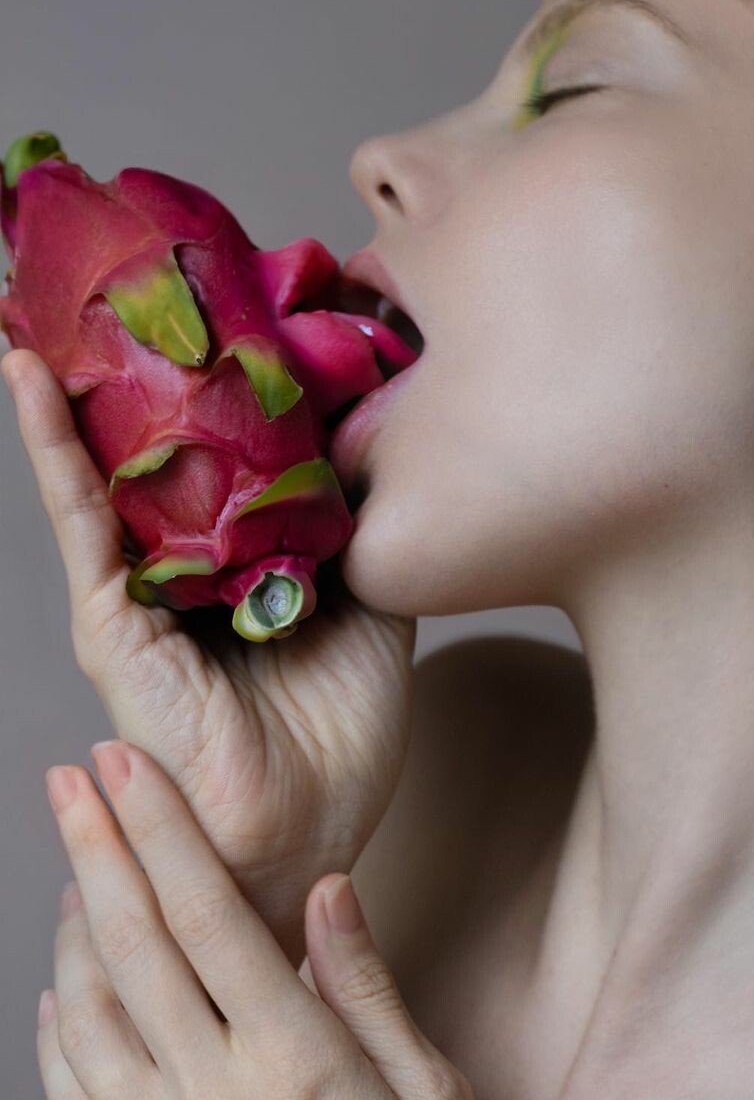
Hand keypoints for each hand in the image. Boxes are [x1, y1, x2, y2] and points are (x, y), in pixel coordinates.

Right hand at [2, 347, 416, 966]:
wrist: (313, 825)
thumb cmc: (342, 727)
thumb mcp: (374, 603)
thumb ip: (365, 531)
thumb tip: (371, 444)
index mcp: (245, 563)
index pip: (224, 456)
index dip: (225, 386)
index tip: (238, 307)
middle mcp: (185, 569)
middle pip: (154, 454)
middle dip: (138, 369)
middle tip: (129, 275)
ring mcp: (141, 593)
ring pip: (104, 472)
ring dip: (79, 387)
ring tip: (55, 294)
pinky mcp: (109, 622)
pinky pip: (79, 520)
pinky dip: (53, 448)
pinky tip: (30, 378)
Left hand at [34, 739, 482, 1099]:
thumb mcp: (427, 1095)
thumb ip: (367, 991)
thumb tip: (329, 889)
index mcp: (294, 1057)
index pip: (211, 915)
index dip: (163, 832)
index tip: (127, 766)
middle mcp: (214, 1097)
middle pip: (136, 947)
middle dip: (98, 849)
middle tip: (70, 778)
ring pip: (89, 1017)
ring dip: (71, 931)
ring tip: (73, 863)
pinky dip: (55, 1037)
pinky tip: (58, 996)